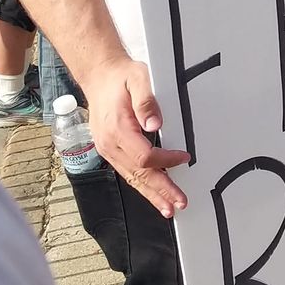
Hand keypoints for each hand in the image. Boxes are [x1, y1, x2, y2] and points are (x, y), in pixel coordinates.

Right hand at [84, 56, 190, 217]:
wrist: (99, 76)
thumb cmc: (121, 77)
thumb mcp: (137, 78)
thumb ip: (146, 101)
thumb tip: (155, 125)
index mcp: (117, 129)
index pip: (144, 156)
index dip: (166, 161)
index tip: (185, 158)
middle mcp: (110, 144)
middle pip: (138, 174)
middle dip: (160, 191)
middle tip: (179, 204)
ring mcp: (108, 149)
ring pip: (131, 178)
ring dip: (151, 194)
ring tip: (168, 208)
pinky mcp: (111, 150)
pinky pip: (127, 172)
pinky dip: (142, 184)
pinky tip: (153, 192)